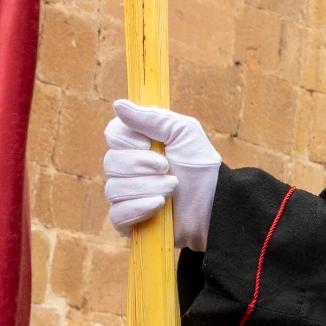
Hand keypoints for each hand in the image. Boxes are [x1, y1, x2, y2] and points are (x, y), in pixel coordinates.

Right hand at [103, 100, 221, 250]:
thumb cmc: (200, 164)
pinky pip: (117, 215)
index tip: (149, 144)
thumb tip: (118, 105)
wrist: (215, 202)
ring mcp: (126, 195)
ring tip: (173, 187)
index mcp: (137, 143)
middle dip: (142, 165)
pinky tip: (159, 206)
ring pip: (114, 189)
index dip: (128, 141)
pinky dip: (139, 208)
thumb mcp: (183, 132)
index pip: (113, 134)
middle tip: (167, 167)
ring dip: (148, 187)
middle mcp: (127, 168)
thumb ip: (151, 118)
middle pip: (110, 163)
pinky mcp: (128, 220)